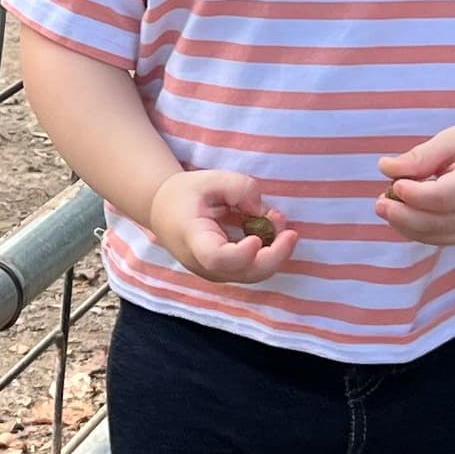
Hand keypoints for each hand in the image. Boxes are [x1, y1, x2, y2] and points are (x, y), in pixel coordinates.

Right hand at [148, 170, 300, 283]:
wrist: (163, 212)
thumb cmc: (184, 195)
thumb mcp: (209, 179)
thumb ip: (239, 188)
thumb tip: (263, 212)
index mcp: (193, 238)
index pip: (217, 258)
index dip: (241, 254)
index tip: (256, 239)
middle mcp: (204, 264)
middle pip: (244, 272)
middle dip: (275, 255)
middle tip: (291, 232)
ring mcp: (216, 272)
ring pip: (254, 274)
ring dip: (276, 251)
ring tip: (279, 220)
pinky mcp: (227, 271)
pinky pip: (254, 268)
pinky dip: (270, 252)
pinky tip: (274, 229)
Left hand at [375, 109, 454, 244]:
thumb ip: (422, 156)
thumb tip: (385, 167)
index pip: (447, 197)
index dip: (416, 195)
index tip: (394, 183)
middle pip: (445, 224)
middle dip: (406, 217)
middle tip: (379, 203)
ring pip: (446, 237)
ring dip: (411, 228)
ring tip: (386, 208)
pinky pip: (451, 239)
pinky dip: (424, 232)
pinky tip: (404, 217)